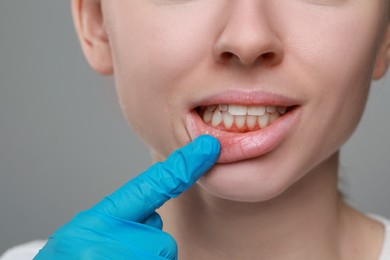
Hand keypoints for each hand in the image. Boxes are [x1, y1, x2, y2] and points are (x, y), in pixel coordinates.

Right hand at [34, 135, 219, 259]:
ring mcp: (123, 255)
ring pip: (162, 252)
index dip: (183, 166)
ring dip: (146, 257)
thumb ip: (124, 216)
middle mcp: (110, 237)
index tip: (207, 148)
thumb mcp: (91, 230)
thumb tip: (155, 219)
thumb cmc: (75, 257)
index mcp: (100, 218)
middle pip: (160, 234)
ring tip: (117, 258)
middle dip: (147, 243)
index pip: (151, 186)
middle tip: (117, 252)